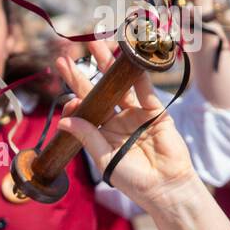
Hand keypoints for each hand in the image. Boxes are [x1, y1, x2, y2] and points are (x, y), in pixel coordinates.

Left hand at [56, 43, 198, 209]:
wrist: (164, 186)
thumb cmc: (133, 180)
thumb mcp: (104, 158)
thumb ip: (88, 137)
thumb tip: (64, 120)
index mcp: (101, 134)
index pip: (84, 110)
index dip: (74, 96)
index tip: (65, 86)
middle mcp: (116, 121)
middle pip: (98, 91)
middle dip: (83, 72)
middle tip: (68, 55)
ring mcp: (135, 114)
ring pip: (120, 84)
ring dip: (108, 64)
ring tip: (96, 43)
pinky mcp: (154, 111)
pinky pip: (144, 89)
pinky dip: (136, 73)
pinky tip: (126, 57)